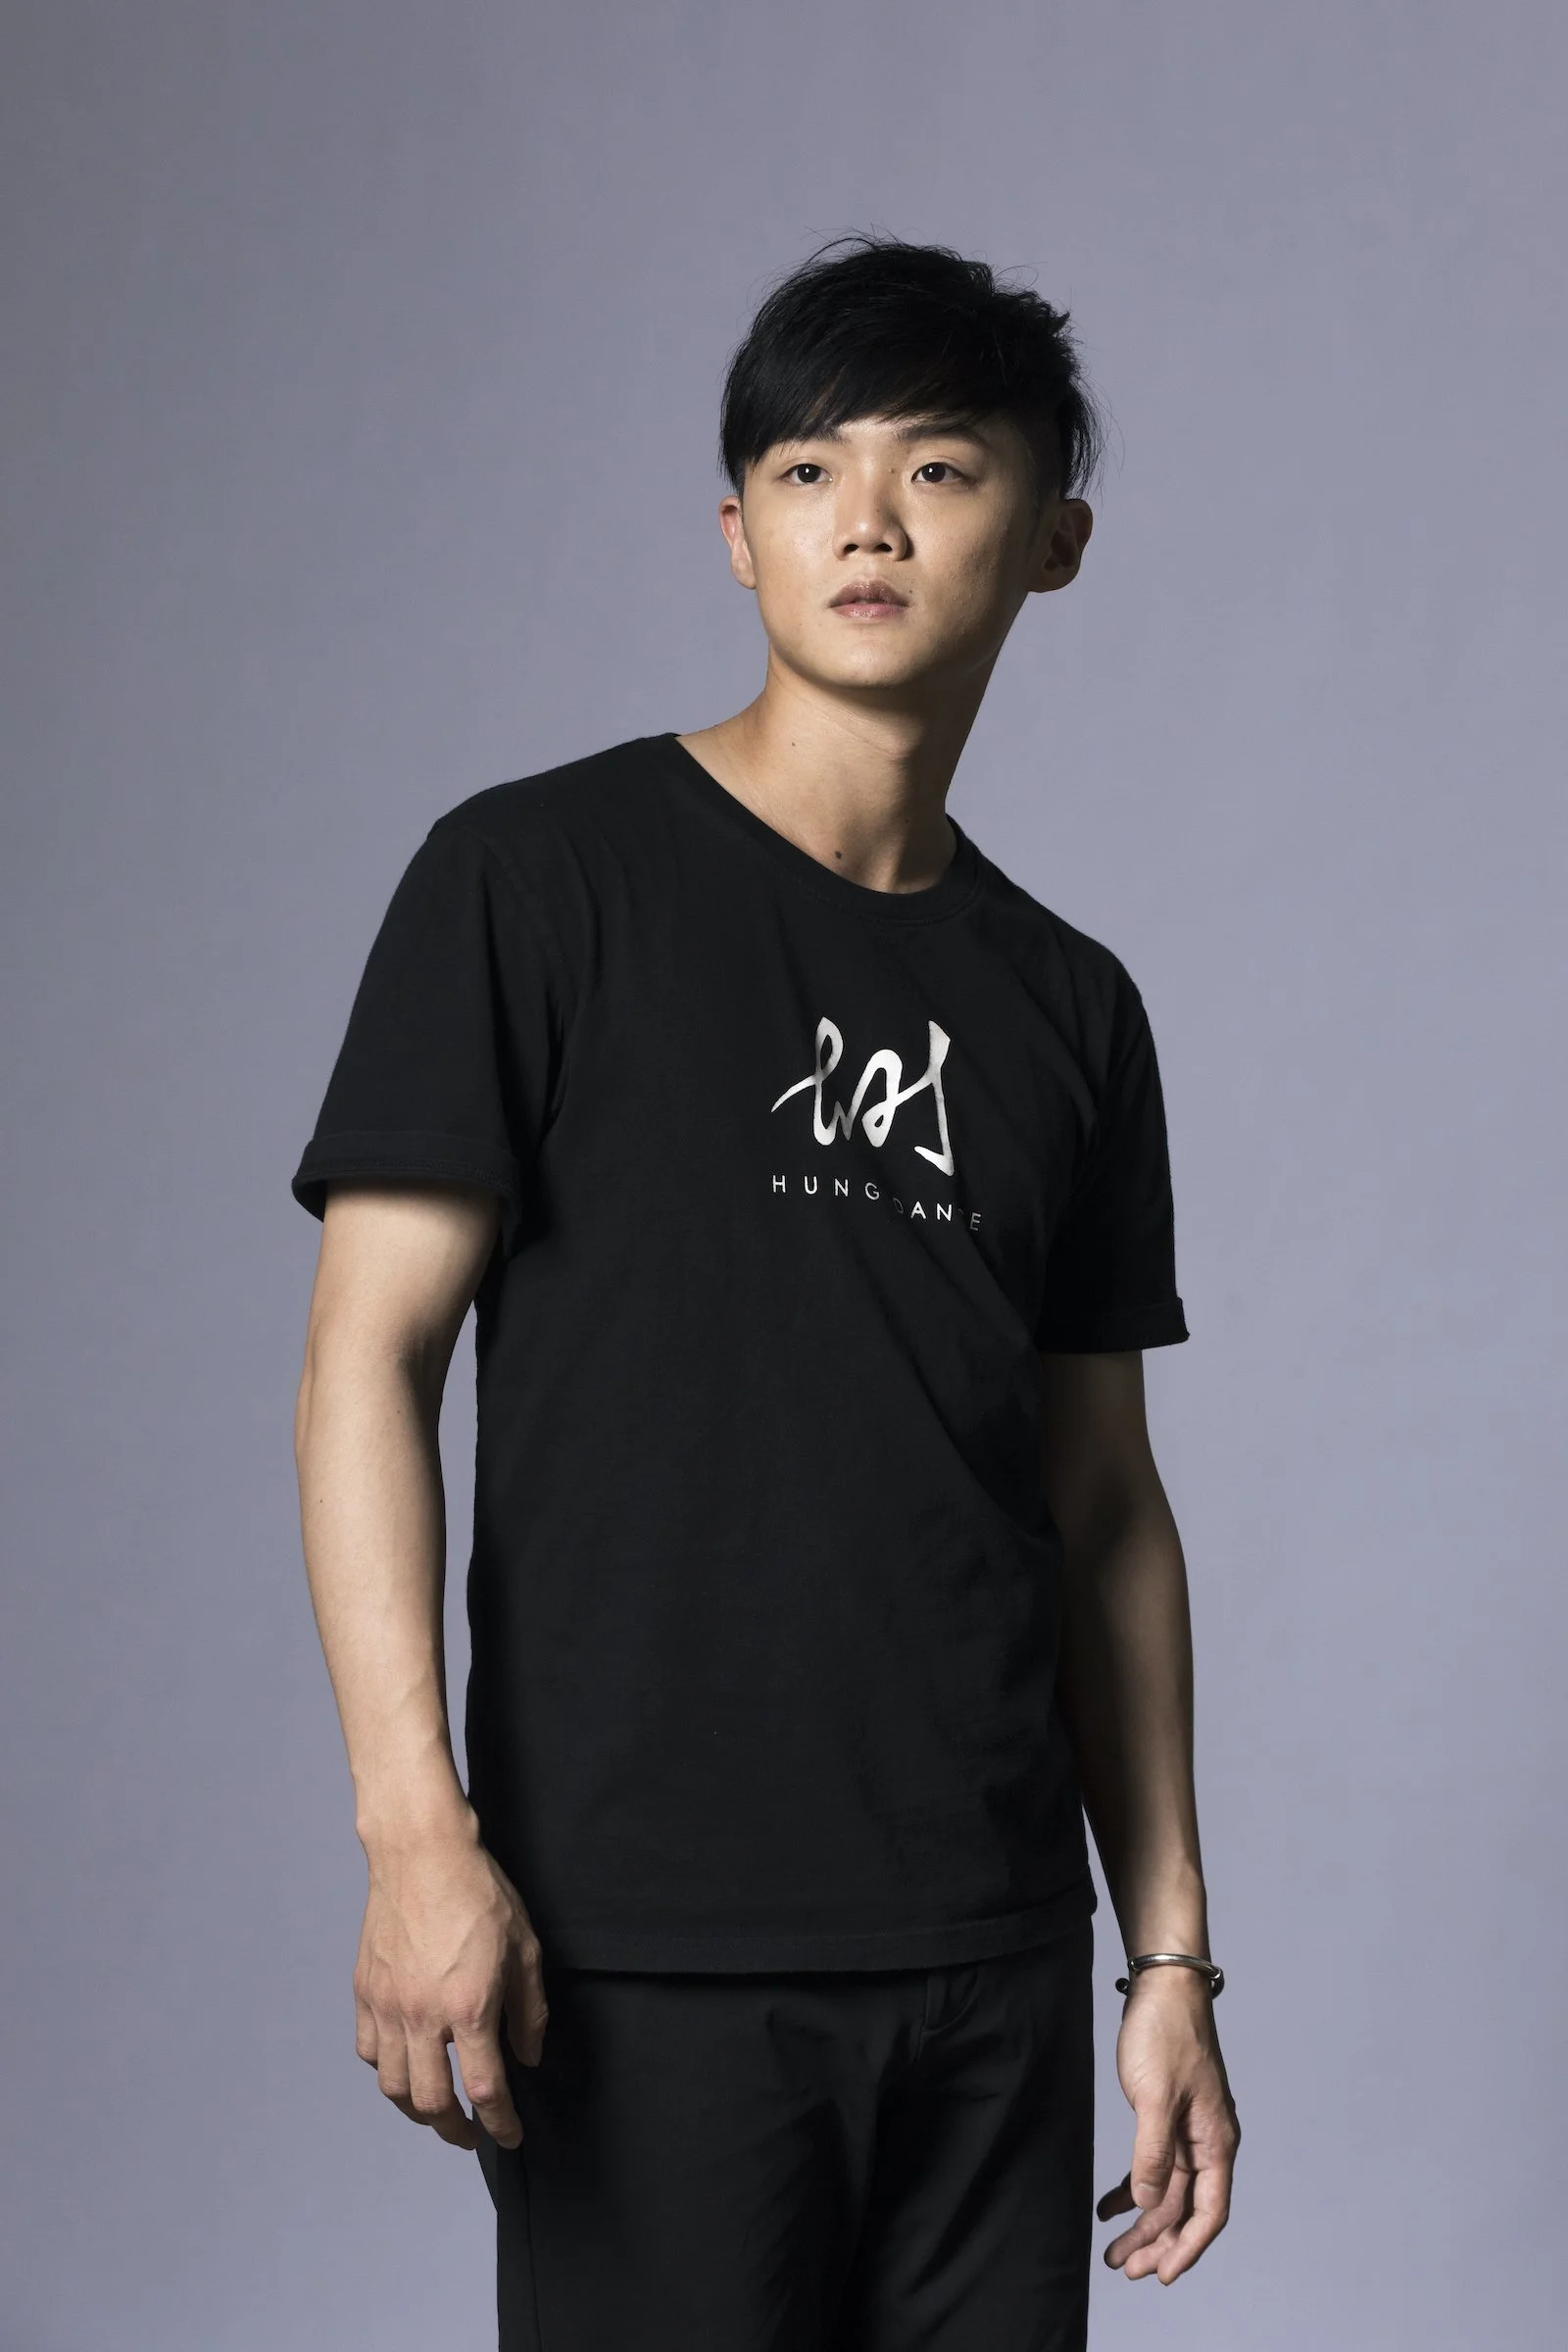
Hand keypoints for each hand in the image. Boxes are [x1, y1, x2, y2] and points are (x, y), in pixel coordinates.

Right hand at [351, 1817, 548, 2151]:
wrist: (421, 1852)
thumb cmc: (477, 1891)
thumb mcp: (525, 1948)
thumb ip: (529, 2011)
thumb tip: (527, 2056)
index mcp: (468, 2006)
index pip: (484, 2090)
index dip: (501, 2123)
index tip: (509, 2135)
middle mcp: (422, 2015)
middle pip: (432, 2102)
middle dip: (456, 2130)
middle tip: (471, 2134)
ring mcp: (387, 2006)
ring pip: (393, 2086)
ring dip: (417, 2109)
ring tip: (436, 2110)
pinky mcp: (365, 1992)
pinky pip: (368, 2052)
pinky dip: (386, 2072)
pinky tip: (405, 2067)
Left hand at [1097, 1966, 1239, 2282]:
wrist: (1163, 1986)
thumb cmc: (1166, 2035)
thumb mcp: (1154, 2097)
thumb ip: (1153, 2153)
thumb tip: (1151, 2203)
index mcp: (1215, 2142)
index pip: (1209, 2212)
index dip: (1188, 2248)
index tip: (1162, 2275)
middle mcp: (1207, 2142)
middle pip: (1185, 2209)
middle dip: (1157, 2242)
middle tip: (1124, 2268)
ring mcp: (1187, 2130)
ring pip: (1167, 2191)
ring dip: (1142, 2221)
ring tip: (1113, 2249)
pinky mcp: (1166, 2116)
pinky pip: (1153, 2166)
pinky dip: (1132, 2187)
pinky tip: (1108, 2204)